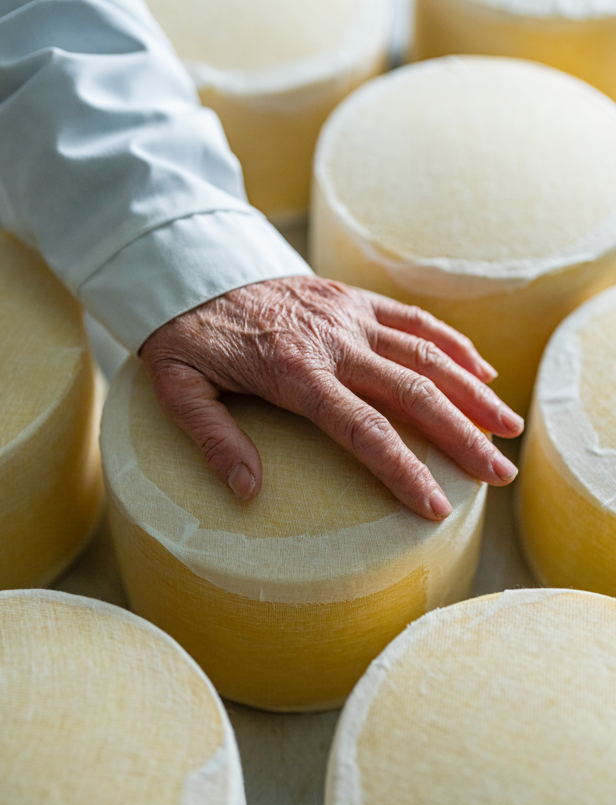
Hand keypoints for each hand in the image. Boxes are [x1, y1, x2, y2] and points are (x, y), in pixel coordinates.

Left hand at [140, 276, 523, 520]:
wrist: (191, 265)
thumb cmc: (185, 334)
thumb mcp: (178, 389)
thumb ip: (212, 439)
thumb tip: (248, 491)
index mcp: (294, 372)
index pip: (364, 430)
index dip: (405, 471)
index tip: (437, 506)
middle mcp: (334, 341)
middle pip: (413, 394)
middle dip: (462, 437)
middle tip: (500, 474)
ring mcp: (348, 314)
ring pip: (426, 354)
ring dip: (472, 392)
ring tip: (508, 428)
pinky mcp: (352, 297)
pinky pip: (413, 318)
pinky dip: (452, 344)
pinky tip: (480, 369)